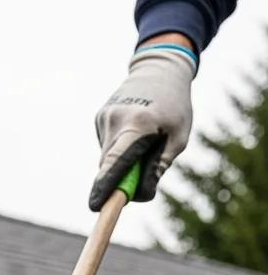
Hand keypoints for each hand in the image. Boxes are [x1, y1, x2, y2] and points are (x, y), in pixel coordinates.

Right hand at [90, 39, 195, 210]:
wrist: (161, 68)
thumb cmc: (175, 105)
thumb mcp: (178, 137)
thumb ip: (158, 167)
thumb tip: (137, 194)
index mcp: (139, 123)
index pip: (117, 162)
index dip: (106, 187)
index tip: (96, 207)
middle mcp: (116, 119)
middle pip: (109, 165)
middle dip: (119, 179)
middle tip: (136, 182)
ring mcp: (104, 117)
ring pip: (107, 156)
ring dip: (121, 161)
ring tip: (142, 140)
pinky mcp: (99, 117)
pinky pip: (106, 145)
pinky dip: (118, 147)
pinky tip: (132, 130)